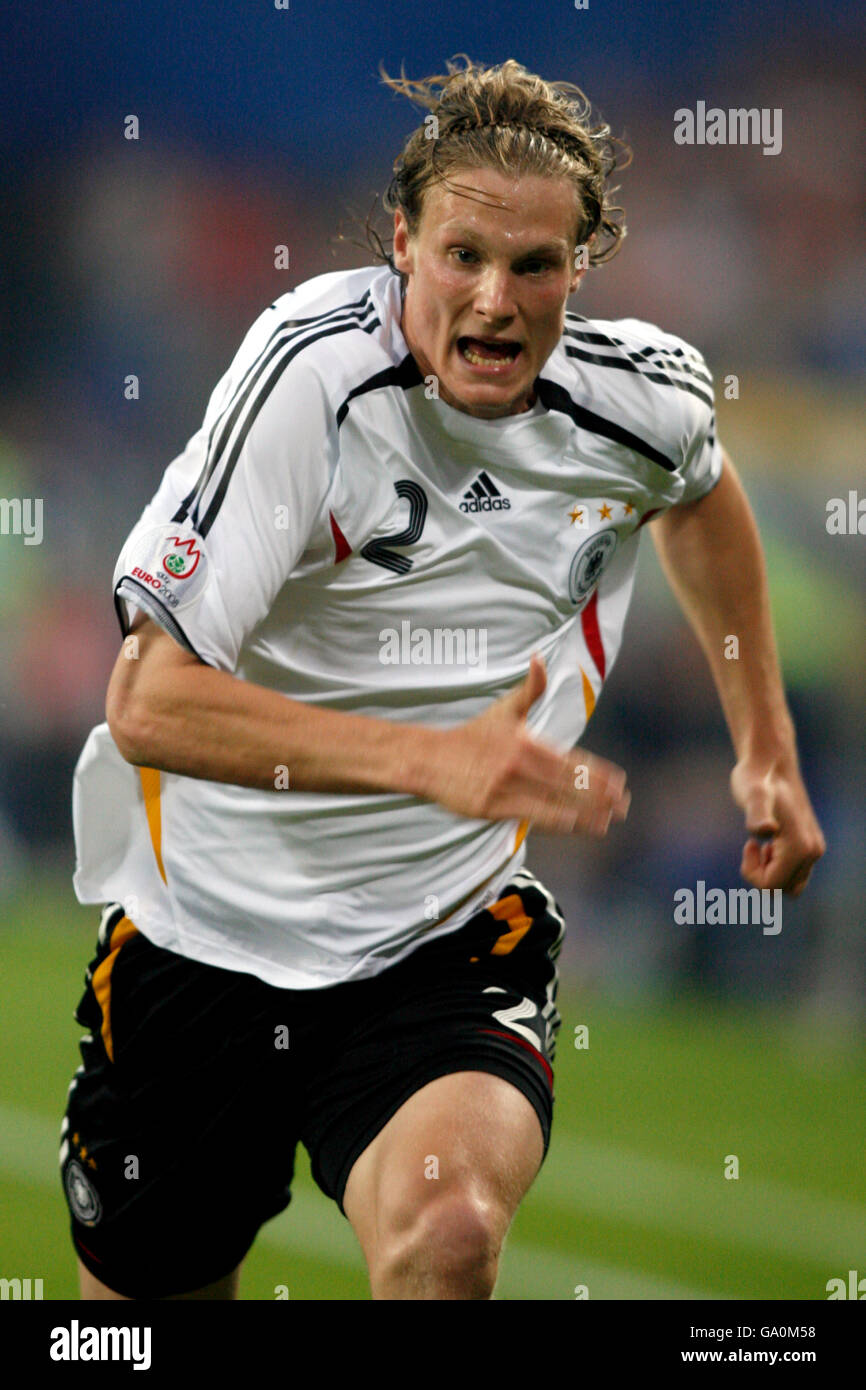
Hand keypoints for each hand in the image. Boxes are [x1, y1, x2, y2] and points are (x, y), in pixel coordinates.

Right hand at [429, 653, 630, 834]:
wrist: (429, 759)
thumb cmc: (471, 737)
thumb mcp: (503, 711)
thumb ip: (529, 689)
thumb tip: (540, 658)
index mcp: (526, 742)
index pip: (572, 760)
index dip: (598, 773)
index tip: (620, 781)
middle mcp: (519, 766)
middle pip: (569, 784)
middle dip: (600, 796)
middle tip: (624, 805)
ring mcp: (506, 789)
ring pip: (554, 804)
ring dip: (585, 815)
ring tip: (607, 822)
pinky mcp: (492, 809)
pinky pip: (531, 818)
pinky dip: (557, 823)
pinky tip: (576, 826)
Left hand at [730, 756, 825, 895]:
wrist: (769, 764)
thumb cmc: (755, 780)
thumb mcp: (751, 796)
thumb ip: (756, 814)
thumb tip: (767, 831)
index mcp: (801, 848)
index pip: (772, 887)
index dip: (752, 873)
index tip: (748, 845)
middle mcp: (813, 852)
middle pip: (782, 889)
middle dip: (762, 875)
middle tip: (754, 846)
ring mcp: (813, 849)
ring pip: (790, 884)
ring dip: (772, 871)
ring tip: (762, 844)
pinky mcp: (808, 844)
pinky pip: (794, 872)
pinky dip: (777, 864)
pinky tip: (769, 841)